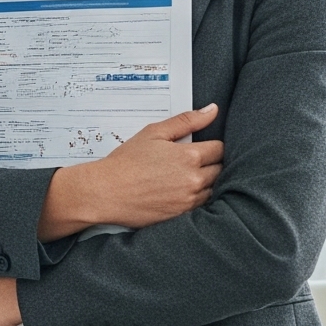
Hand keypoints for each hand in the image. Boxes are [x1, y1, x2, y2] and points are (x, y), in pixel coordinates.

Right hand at [38, 104, 222, 239]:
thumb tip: (213, 110)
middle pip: (220, 169)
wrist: (105, 192)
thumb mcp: (154, 133)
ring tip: (184, 178)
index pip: (220, 149)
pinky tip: (179, 192)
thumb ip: (186, 121)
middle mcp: (194, 179)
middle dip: (210, 164)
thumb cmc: (127, 161)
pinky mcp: (182, 215)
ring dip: (205, 182)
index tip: (199, 147)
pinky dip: (195, 198)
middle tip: (191, 162)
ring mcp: (189, 200)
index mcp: (190, 156)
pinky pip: (201, 205)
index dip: (211, 146)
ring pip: (213, 188)